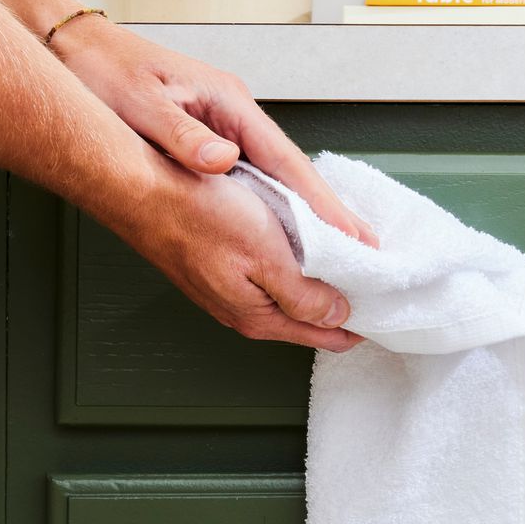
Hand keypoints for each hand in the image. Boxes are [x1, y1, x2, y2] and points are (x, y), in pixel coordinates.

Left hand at [52, 15, 377, 248]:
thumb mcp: (142, 103)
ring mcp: (225, 131)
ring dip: (304, 217)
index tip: (349, 234)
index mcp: (229, 104)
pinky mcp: (211, 142)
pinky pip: (254, 182)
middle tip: (362, 252)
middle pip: (293, 175)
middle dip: (327, 215)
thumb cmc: (105, 71)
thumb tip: (222, 162)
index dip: (321, 202)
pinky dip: (274, 209)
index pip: (287, 161)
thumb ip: (182, 135)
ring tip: (335, 252)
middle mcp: (234, 118)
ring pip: (277, 181)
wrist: (75, 51)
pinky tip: (284, 233)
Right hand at [114, 159, 363, 352]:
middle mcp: (242, 309)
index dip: (357, 326)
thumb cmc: (197, 214)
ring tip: (347, 268)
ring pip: (288, 294)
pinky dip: (294, 265)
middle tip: (373, 287)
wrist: (140, 188)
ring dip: (318, 284)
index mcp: (258, 315)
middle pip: (306, 318)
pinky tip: (303, 246)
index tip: (383, 311)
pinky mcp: (219, 266)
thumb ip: (306, 293)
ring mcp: (228, 289)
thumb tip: (338, 314)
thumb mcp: (267, 256)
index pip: (322, 335)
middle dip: (342, 306)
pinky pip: (269, 274)